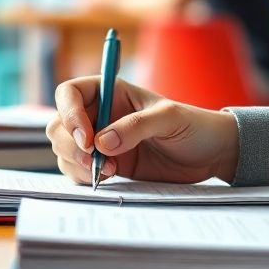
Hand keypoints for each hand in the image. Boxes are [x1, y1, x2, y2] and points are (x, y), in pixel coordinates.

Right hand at [47, 77, 239, 185]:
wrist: (209, 154)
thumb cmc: (193, 125)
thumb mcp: (169, 118)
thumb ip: (136, 126)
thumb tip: (102, 142)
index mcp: (110, 91)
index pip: (70, 93)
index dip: (69, 114)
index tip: (86, 138)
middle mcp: (100, 114)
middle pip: (59, 125)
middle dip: (70, 145)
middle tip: (96, 161)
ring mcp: (100, 141)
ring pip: (64, 150)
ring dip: (78, 164)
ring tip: (111, 171)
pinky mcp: (106, 164)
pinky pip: (78, 171)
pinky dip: (84, 177)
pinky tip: (111, 177)